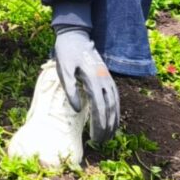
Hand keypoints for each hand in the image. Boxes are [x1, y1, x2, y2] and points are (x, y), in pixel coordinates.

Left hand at [53, 25, 121, 144]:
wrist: (76, 36)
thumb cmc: (66, 53)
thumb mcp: (63, 69)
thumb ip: (70, 90)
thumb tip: (78, 110)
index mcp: (94, 79)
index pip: (99, 108)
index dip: (98, 125)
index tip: (94, 139)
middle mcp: (105, 80)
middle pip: (110, 109)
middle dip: (107, 128)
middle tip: (101, 143)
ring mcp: (108, 79)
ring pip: (115, 105)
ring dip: (113, 122)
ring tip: (108, 137)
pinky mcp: (107, 78)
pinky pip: (115, 98)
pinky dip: (115, 112)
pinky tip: (112, 121)